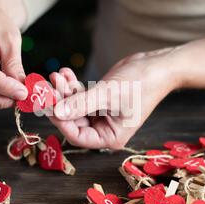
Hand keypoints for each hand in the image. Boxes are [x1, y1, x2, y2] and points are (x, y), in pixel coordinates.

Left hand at [48, 50, 180, 149]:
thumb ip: (80, 104)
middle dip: (60, 103)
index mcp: (110, 137)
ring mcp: (101, 115)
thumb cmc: (139, 83)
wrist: (157, 66)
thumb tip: (56, 112)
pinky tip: (65, 72)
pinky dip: (72, 86)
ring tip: (56, 75)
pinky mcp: (100, 101)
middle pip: (73, 120)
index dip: (61, 121)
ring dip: (64, 92)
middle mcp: (104, 130)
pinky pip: (80, 97)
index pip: (78, 136)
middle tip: (47, 86)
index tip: (48, 105)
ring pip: (74, 107)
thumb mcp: (107, 94)